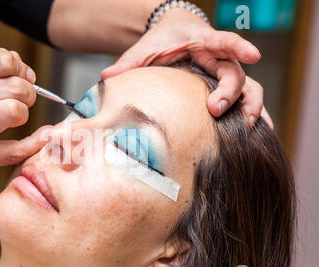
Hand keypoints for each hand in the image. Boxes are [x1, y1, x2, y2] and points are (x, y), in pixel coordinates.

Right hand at [0, 48, 45, 183]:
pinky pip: (17, 148)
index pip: (6, 60)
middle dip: (27, 93)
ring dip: (23, 114)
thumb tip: (28, 73)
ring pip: (18, 112)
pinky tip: (39, 138)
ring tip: (13, 117)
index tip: (20, 78)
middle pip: (17, 87)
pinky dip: (34, 143)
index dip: (20, 69)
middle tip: (19, 100)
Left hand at [101, 8, 267, 125]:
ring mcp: (223, 74)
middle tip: (216, 110)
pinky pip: (243, 101)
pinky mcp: (222, 87)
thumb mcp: (146, 47)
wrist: (174, 32)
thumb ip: (129, 62)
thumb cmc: (162, 39)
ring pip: (248, 88)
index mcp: (202, 42)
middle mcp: (218, 58)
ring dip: (251, 107)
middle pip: (236, 73)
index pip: (225, 41)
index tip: (254, 55)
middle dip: (231, 92)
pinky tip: (259, 134)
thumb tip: (106, 76)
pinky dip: (253, 115)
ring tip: (249, 128)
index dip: (239, 48)